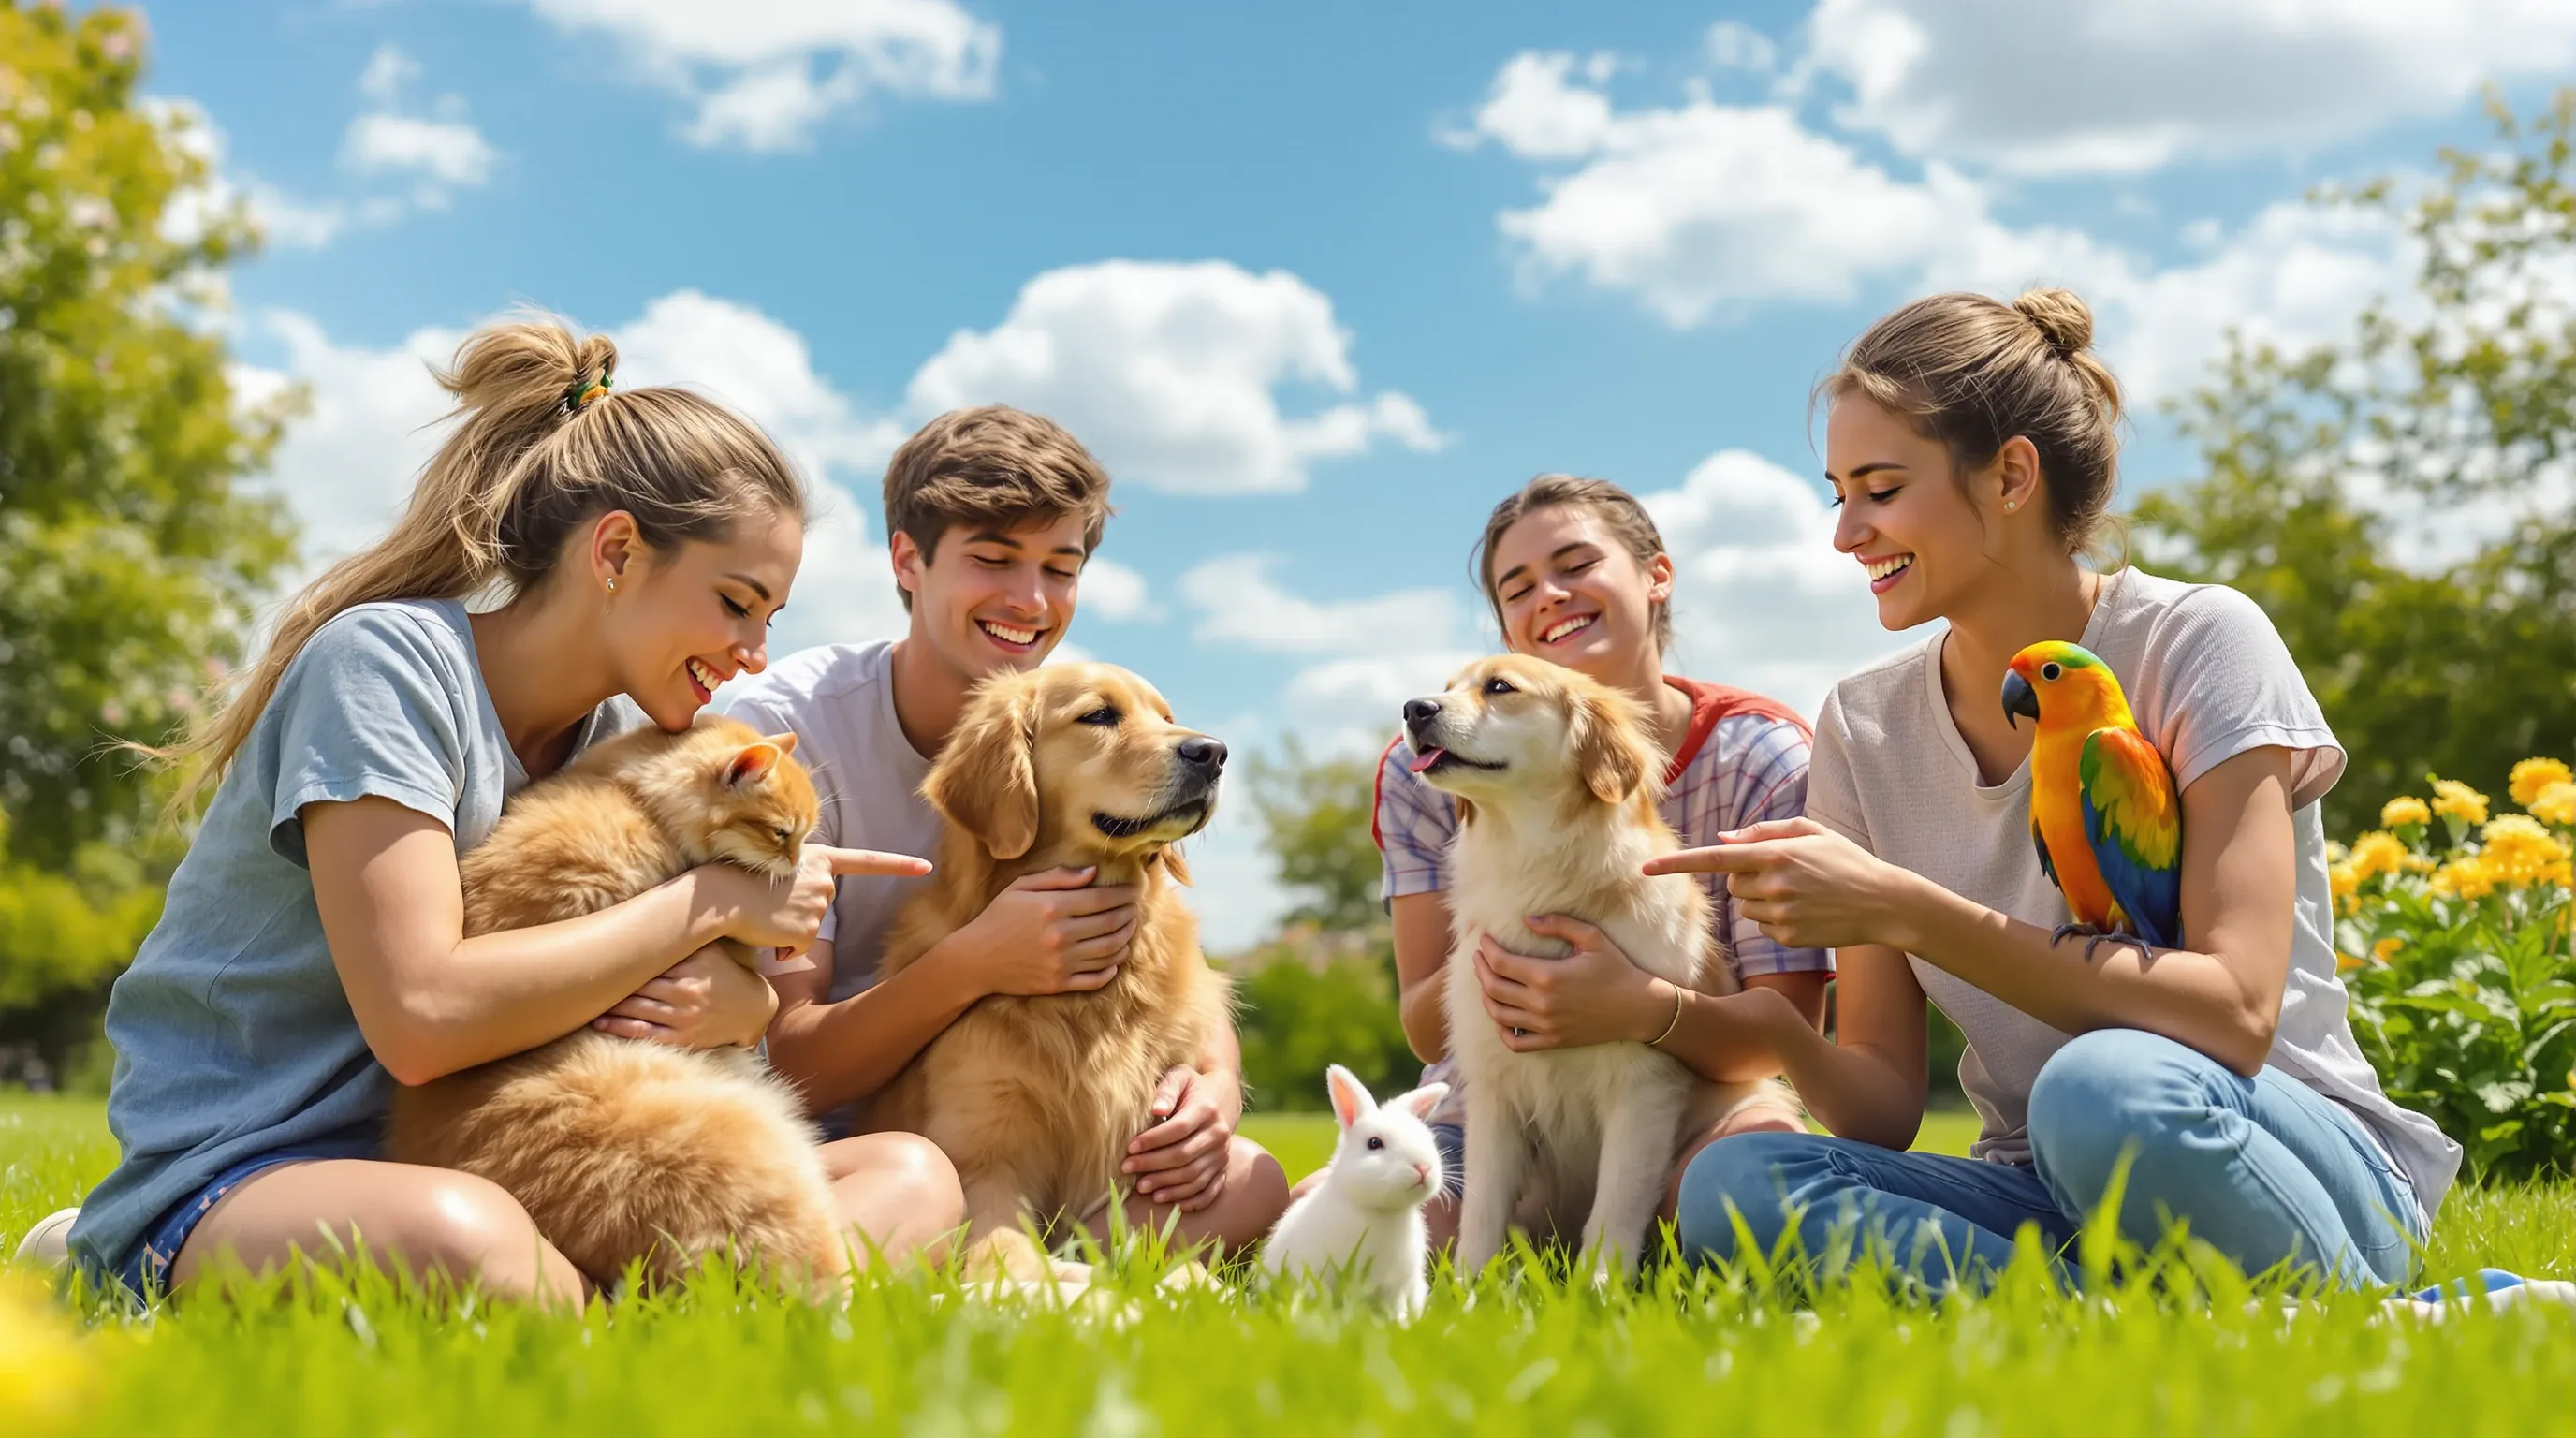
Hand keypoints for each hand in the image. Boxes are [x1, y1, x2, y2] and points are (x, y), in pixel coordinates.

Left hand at [593, 944, 776, 1048]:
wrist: (753, 1010)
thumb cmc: (726, 975)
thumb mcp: (712, 951)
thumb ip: (686, 939)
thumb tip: (651, 918)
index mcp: (693, 967)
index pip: (649, 962)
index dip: (621, 960)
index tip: (597, 954)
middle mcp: (687, 992)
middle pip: (638, 986)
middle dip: (611, 983)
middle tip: (581, 978)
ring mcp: (685, 1018)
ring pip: (636, 1010)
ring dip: (610, 1006)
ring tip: (585, 1001)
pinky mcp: (684, 1039)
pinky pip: (645, 1034)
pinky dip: (620, 1029)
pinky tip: (602, 1023)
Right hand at [721, 844, 931, 953]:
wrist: (718, 896)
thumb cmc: (738, 881)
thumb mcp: (776, 868)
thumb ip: (802, 879)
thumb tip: (805, 907)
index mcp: (820, 858)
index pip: (867, 861)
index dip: (899, 864)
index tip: (926, 866)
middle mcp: (826, 880)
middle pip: (823, 906)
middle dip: (799, 913)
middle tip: (769, 902)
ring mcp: (819, 904)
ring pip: (811, 929)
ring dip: (788, 930)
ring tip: (764, 914)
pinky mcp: (809, 929)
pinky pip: (800, 948)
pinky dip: (783, 946)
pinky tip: (765, 931)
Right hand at [947, 867, 1138, 997]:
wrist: (975, 959)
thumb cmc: (997, 917)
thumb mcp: (1021, 887)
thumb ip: (1059, 878)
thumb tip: (1093, 872)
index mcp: (1053, 908)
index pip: (1102, 899)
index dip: (1125, 894)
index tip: (1135, 890)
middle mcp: (1061, 936)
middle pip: (1111, 924)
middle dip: (1130, 915)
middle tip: (1137, 909)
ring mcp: (1061, 963)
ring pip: (1109, 951)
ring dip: (1127, 939)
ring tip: (1131, 929)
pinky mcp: (1058, 984)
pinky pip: (1096, 979)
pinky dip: (1112, 968)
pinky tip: (1116, 958)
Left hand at [1123, 1065, 1239, 1210]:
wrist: (1223, 1098)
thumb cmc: (1192, 1087)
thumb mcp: (1180, 1077)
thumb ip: (1167, 1090)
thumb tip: (1155, 1109)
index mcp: (1206, 1110)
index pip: (1178, 1129)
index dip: (1153, 1140)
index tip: (1130, 1148)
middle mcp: (1218, 1133)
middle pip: (1183, 1156)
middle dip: (1153, 1164)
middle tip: (1128, 1168)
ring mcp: (1222, 1153)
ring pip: (1194, 1176)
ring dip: (1167, 1185)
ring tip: (1142, 1188)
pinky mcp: (1223, 1168)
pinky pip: (1210, 1189)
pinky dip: (1192, 1199)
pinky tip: (1172, 1203)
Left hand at [1474, 914, 1672, 1052]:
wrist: (1639, 1008)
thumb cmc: (1617, 969)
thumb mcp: (1592, 938)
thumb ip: (1558, 924)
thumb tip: (1527, 920)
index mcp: (1547, 976)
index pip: (1501, 963)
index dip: (1487, 949)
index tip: (1484, 939)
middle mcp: (1541, 1003)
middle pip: (1494, 987)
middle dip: (1481, 969)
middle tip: (1479, 957)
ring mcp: (1545, 1026)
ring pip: (1499, 1015)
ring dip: (1486, 997)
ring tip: (1486, 982)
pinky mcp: (1553, 1041)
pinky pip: (1516, 1042)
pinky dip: (1502, 1031)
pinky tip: (1501, 1017)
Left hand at [1644, 818, 1918, 950]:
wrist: (1884, 901)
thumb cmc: (1846, 860)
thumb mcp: (1809, 832)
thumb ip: (1762, 831)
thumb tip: (1722, 838)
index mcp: (1775, 854)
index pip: (1713, 859)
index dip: (1675, 865)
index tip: (1643, 870)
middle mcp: (1773, 884)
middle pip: (1732, 886)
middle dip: (1748, 880)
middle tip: (1786, 875)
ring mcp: (1781, 914)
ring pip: (1746, 908)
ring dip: (1763, 901)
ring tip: (1801, 894)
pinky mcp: (1788, 938)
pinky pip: (1764, 928)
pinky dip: (1778, 921)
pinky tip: (1807, 913)